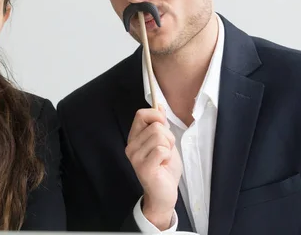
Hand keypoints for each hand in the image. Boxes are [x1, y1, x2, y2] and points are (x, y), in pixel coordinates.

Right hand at [125, 105, 181, 229]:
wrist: (164, 194)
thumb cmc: (165, 168)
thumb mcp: (165, 142)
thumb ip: (160, 125)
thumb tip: (159, 105)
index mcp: (135, 137)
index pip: (141, 114)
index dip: (156, 116)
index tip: (163, 127)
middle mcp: (131, 146)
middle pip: (155, 126)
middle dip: (168, 137)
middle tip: (166, 151)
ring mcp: (135, 157)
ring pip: (159, 137)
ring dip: (169, 148)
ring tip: (164, 159)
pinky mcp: (143, 167)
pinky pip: (161, 150)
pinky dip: (168, 157)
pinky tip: (163, 165)